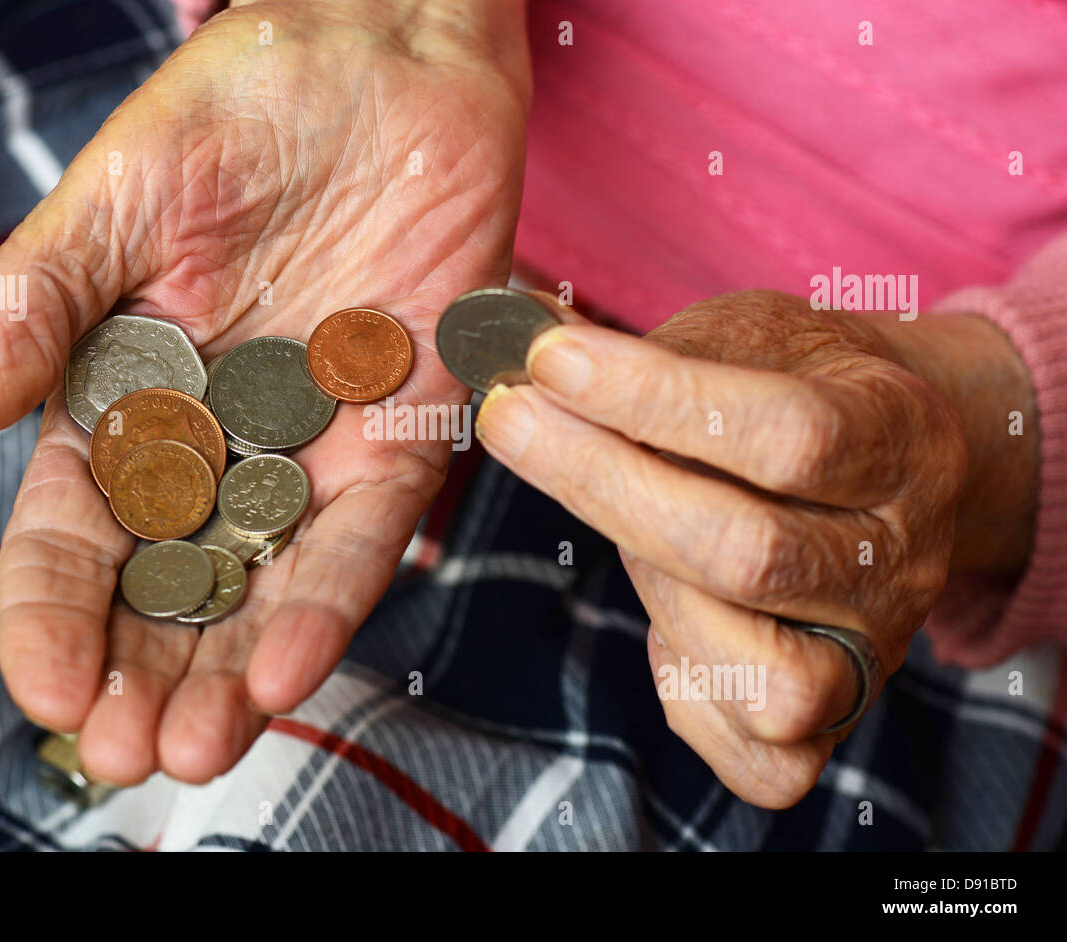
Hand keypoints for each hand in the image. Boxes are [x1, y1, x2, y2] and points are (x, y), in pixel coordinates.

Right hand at [0, 0, 530, 784]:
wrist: (385, 53)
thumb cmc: (239, 105)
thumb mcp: (120, 194)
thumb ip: (46, 298)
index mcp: (129, 396)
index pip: (75, 531)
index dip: (54, 615)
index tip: (46, 690)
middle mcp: (220, 440)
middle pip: (172, 585)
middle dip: (147, 673)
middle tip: (126, 756)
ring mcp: (311, 444)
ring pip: (265, 584)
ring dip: (233, 670)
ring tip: (199, 748)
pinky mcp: (405, 431)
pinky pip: (365, 532)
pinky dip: (330, 596)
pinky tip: (290, 665)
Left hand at [475, 290, 1037, 806]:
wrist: (882, 458)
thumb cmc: (794, 384)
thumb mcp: (749, 335)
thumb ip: (653, 349)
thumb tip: (515, 337)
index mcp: (903, 440)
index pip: (786, 435)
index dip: (653, 400)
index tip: (547, 359)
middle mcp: (903, 559)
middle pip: (748, 555)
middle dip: (601, 484)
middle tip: (509, 420)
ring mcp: (875, 650)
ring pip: (760, 675)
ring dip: (652, 590)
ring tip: (618, 522)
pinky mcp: (837, 720)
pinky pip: (761, 756)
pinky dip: (689, 693)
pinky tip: (667, 620)